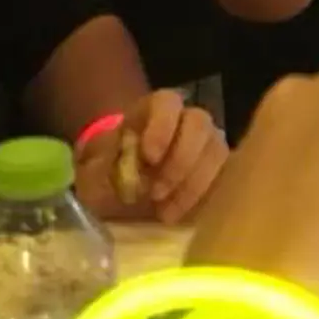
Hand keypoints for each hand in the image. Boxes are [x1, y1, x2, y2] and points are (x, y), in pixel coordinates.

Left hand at [75, 93, 228, 227]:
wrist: (122, 191)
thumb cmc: (108, 175)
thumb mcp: (94, 171)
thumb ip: (101, 171)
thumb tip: (114, 180)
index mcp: (153, 111)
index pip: (167, 103)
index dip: (162, 126)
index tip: (149, 157)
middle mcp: (185, 120)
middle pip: (200, 123)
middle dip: (181, 159)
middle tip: (157, 192)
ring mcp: (207, 144)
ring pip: (217, 150)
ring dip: (193, 183)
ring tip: (165, 212)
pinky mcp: (218, 170)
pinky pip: (225, 177)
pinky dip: (203, 197)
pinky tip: (178, 215)